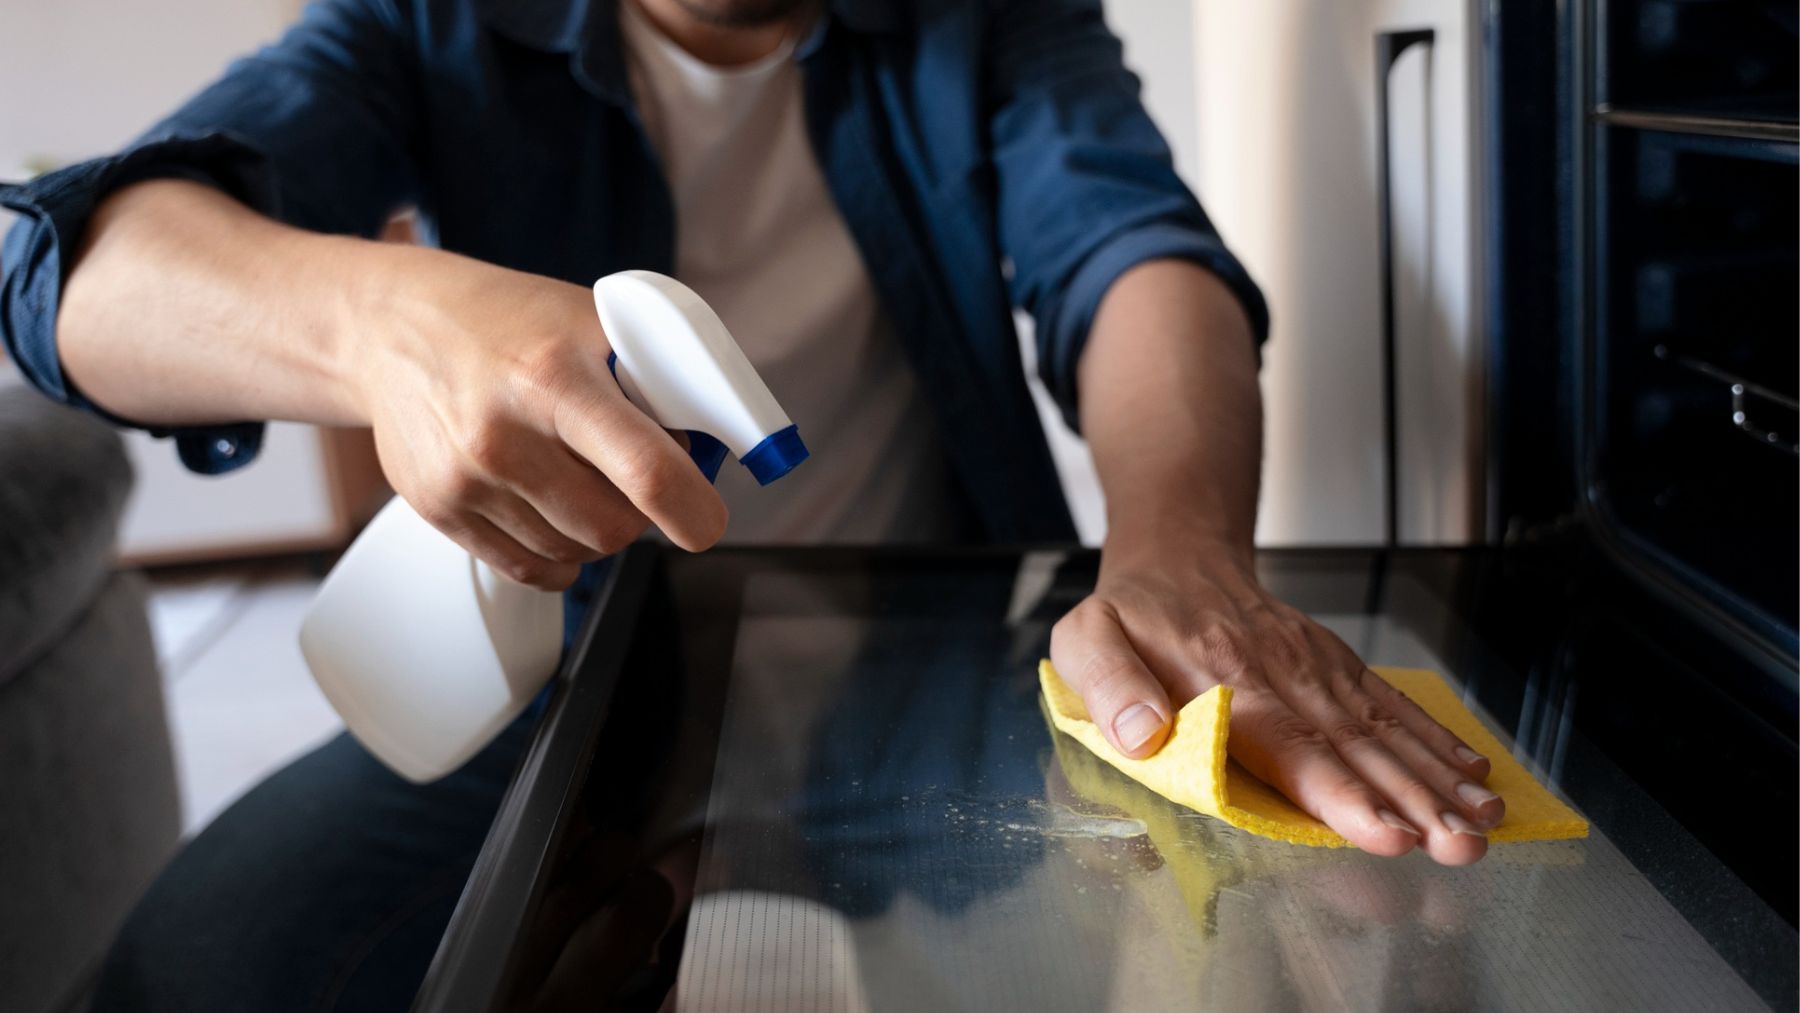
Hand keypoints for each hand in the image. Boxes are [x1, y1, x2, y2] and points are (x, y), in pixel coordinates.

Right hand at [348, 249, 727, 588]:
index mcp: (554, 377)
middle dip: (643, 512)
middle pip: (613, 527)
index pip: (645, 471)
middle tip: (634, 476)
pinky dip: (558, 555)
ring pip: (576, 553)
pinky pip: (528, 570)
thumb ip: (656, 377)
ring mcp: (465, 480)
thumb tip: (715, 443)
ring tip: (581, 475)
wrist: (392, 327)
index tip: (706, 517)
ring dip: (598, 529)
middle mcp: (503, 435)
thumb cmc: (506, 321)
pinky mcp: (439, 510)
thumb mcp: (591, 319)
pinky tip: (554, 511)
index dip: (693, 509)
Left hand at [1049, 536, 1503, 864]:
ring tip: (1486, 823)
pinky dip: (1435, 739)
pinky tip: (1475, 774)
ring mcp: (1319, 670)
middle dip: (1414, 801)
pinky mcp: (1338, 666)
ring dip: (1438, 780)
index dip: (1341, 794)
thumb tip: (1140, 733)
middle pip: (1356, 748)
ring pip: (1386, 730)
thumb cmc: (1130, 615)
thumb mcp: (1087, 640)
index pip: (1292, 747)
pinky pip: (1392, 704)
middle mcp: (1287, 677)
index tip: (1386, 832)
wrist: (1179, 553)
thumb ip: (1108, 688)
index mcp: (1227, 683)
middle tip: (1461, 846)